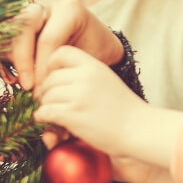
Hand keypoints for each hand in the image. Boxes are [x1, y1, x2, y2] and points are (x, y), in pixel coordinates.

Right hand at [9, 0, 123, 90]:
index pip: (47, 39)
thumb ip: (65, 68)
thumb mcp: (87, 60)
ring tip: (23, 81)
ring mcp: (30, 6)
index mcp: (69, 8)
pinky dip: (6, 56)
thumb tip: (37, 90)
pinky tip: (18, 74)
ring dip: (12, 59)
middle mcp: (47, 2)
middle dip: (22, 60)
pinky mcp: (18, 16)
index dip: (41, 67)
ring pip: (8, 30)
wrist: (96, 44)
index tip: (41, 88)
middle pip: (23, 27)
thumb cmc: (96, 53)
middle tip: (28, 86)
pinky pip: (3, 35)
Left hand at [33, 46, 182, 168]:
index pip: (61, 52)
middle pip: (50, 78)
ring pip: (45, 96)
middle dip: (47, 91)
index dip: (52, 64)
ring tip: (54, 113)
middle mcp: (85, 77)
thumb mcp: (108, 81)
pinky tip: (50, 122)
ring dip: (46, 106)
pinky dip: (43, 118)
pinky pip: (45, 111)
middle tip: (52, 101)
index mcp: (94, 66)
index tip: (56, 78)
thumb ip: (87, 75)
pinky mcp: (72, 114)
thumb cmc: (125, 110)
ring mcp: (78, 96)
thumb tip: (57, 77)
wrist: (140, 130)